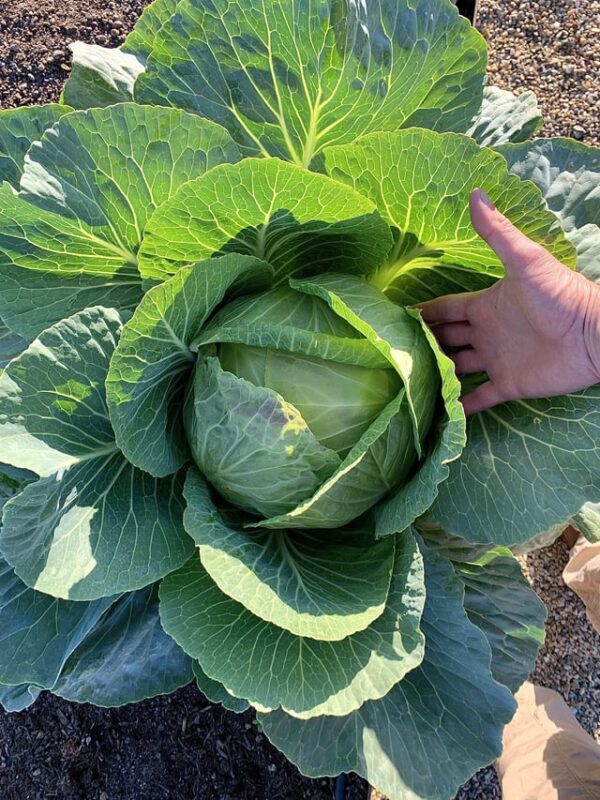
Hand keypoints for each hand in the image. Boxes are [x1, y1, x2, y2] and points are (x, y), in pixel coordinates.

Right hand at [418, 189, 599, 414]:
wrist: (593, 335)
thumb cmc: (560, 295)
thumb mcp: (526, 261)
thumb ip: (498, 233)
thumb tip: (476, 193)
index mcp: (486, 305)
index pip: (446, 308)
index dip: (424, 311)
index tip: (396, 317)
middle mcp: (487, 333)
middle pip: (447, 338)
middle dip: (425, 342)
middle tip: (393, 351)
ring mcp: (497, 360)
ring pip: (458, 367)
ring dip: (437, 372)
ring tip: (407, 380)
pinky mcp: (509, 384)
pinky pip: (480, 398)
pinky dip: (462, 406)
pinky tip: (438, 412)